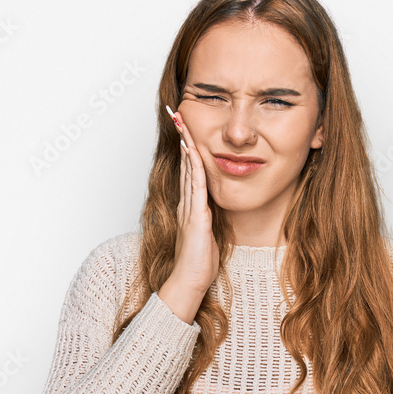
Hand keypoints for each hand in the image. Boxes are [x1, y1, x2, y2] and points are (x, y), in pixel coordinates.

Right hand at [157, 105, 219, 319]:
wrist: (190, 280)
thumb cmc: (199, 261)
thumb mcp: (208, 232)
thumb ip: (209, 216)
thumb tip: (214, 206)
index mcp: (190, 205)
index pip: (189, 169)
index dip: (187, 147)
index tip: (186, 126)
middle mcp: (186, 202)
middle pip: (184, 163)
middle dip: (182, 137)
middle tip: (178, 113)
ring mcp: (188, 208)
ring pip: (187, 169)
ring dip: (185, 145)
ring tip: (182, 122)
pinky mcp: (195, 216)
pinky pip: (195, 186)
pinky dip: (194, 167)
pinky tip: (193, 151)